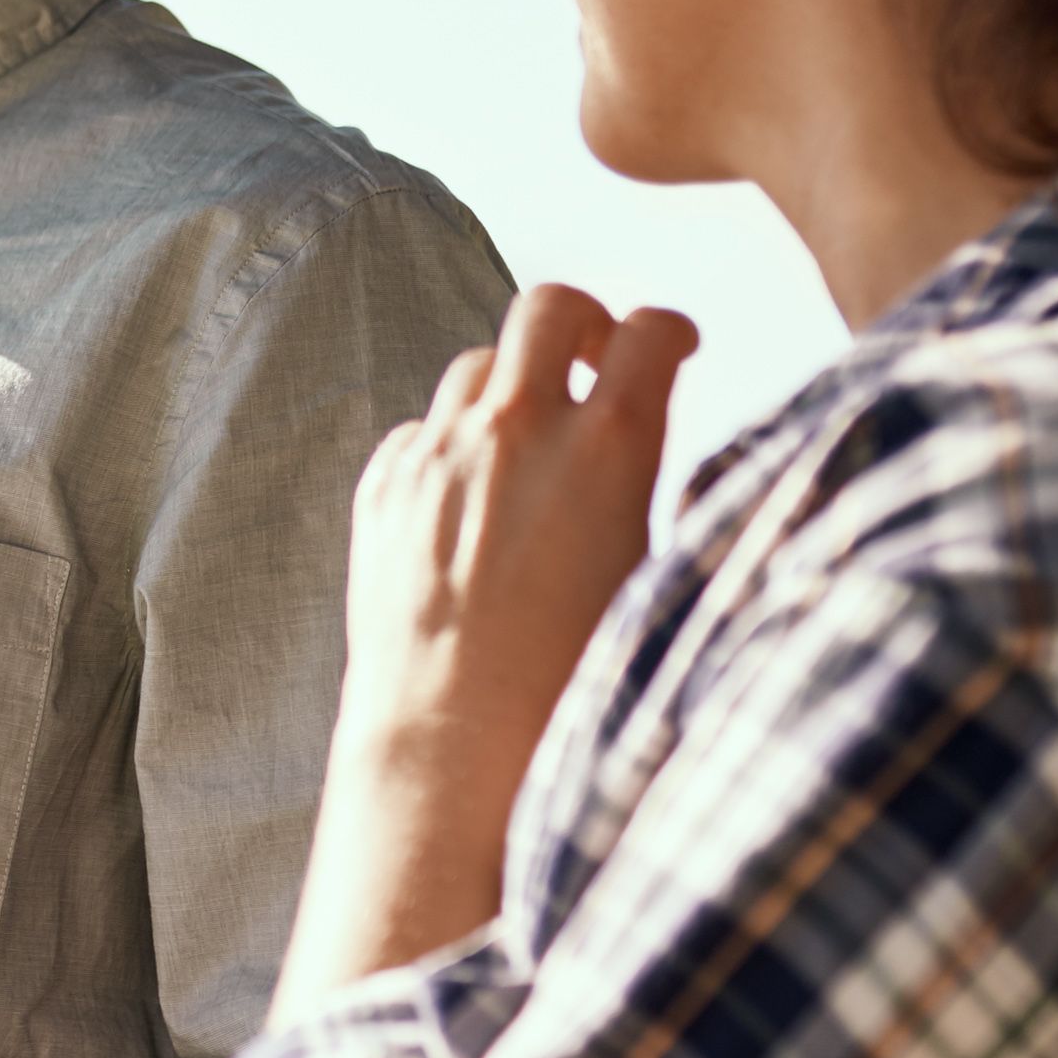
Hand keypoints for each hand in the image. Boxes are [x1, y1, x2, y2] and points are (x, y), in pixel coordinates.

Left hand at [280, 282, 698, 1009]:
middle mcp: (514, 433)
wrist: (450, 750)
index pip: (649, 332)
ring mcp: (437, 456)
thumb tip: (652, 450)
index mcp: (605, 450)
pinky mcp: (382, 490)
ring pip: (476, 366)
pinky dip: (451, 444)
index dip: (670, 331)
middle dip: (581, 323)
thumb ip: (646, 492)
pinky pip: (421, 430)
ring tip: (533, 441)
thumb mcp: (649, 581)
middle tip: (595, 361)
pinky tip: (472, 498)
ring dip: (511, 385)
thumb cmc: (573, 689)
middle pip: (548, 307)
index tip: (675, 346)